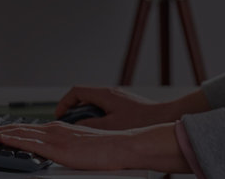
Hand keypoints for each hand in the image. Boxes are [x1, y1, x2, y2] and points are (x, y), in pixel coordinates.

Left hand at [0, 121, 189, 172]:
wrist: (124, 146)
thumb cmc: (107, 150)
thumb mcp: (80, 148)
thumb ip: (64, 148)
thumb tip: (53, 153)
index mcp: (58, 130)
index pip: (25, 129)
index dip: (5, 130)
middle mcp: (53, 129)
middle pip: (16, 129)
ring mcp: (55, 137)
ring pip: (18, 133)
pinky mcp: (58, 148)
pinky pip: (30, 143)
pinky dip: (13, 139)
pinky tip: (0, 139)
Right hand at [55, 86, 171, 129]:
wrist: (165, 118)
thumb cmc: (142, 120)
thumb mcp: (110, 126)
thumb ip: (90, 125)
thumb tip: (77, 127)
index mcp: (105, 94)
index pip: (76, 92)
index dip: (64, 103)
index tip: (59, 114)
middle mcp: (111, 94)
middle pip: (84, 98)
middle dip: (74, 111)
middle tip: (68, 125)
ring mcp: (118, 100)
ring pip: (95, 105)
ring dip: (87, 116)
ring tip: (84, 130)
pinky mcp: (125, 106)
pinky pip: (105, 110)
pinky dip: (98, 119)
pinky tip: (102, 132)